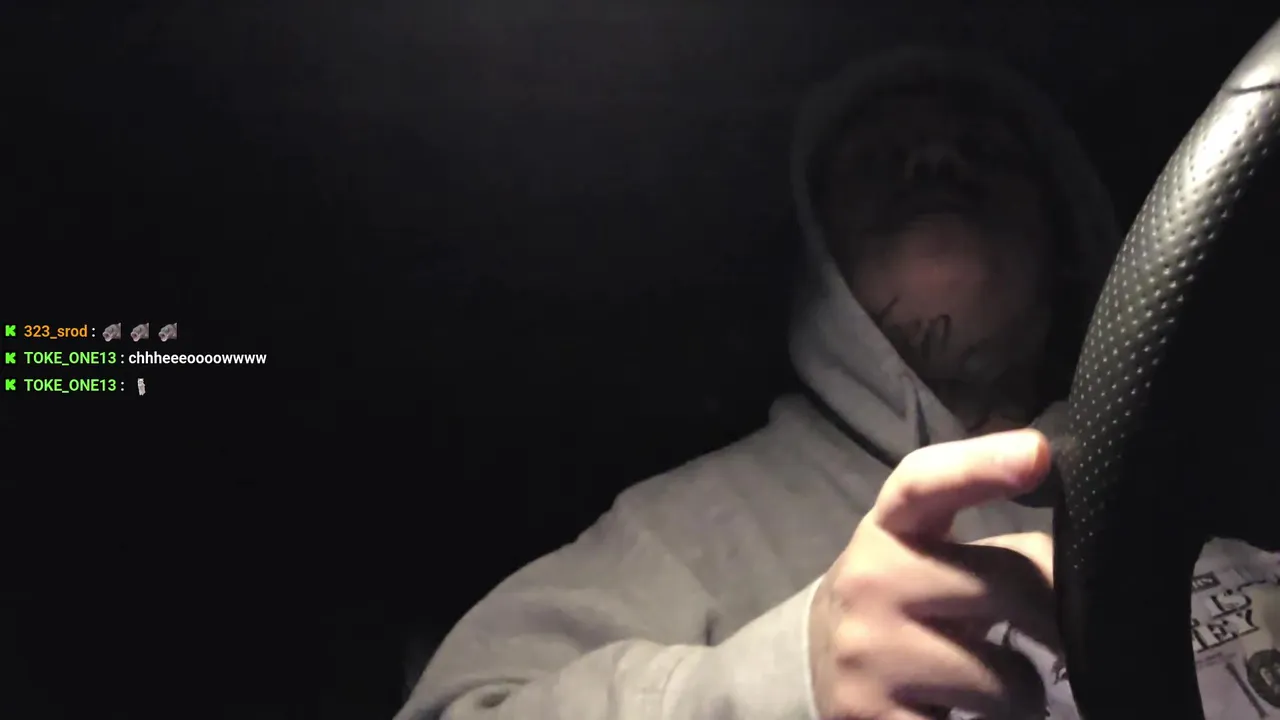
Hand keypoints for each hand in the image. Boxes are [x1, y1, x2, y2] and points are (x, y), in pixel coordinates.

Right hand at [809, 429, 1058, 719]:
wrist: (819, 663)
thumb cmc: (904, 599)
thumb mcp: (934, 558)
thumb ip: (999, 552)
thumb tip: (1084, 571)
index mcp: (888, 528)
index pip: (926, 484)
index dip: (980, 465)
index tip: (1038, 452)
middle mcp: (868, 583)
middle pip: (1005, 588)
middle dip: (1049, 619)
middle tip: (1047, 635)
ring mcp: (867, 656)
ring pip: (1007, 682)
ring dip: (1023, 692)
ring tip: (997, 686)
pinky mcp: (870, 718)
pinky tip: (970, 714)